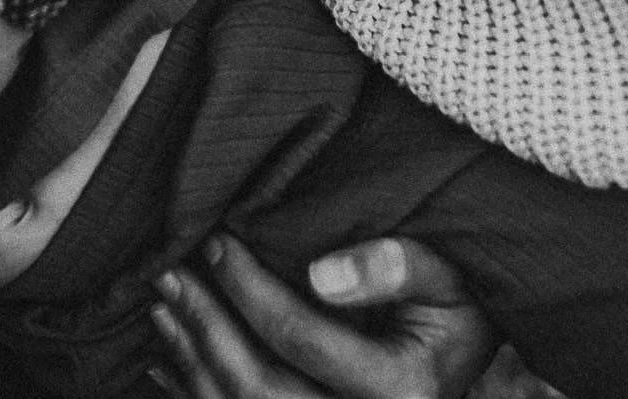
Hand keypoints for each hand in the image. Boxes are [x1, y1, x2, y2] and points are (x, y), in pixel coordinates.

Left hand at [150, 235, 498, 398]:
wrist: (464, 356)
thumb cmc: (458, 308)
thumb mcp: (452, 277)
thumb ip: (400, 266)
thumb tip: (319, 275)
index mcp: (401, 391)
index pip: (301, 339)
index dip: (249, 290)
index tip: (218, 244)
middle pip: (258, 388)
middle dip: (206, 328)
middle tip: (171, 275)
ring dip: (191, 360)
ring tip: (163, 306)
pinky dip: (198, 391)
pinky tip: (171, 356)